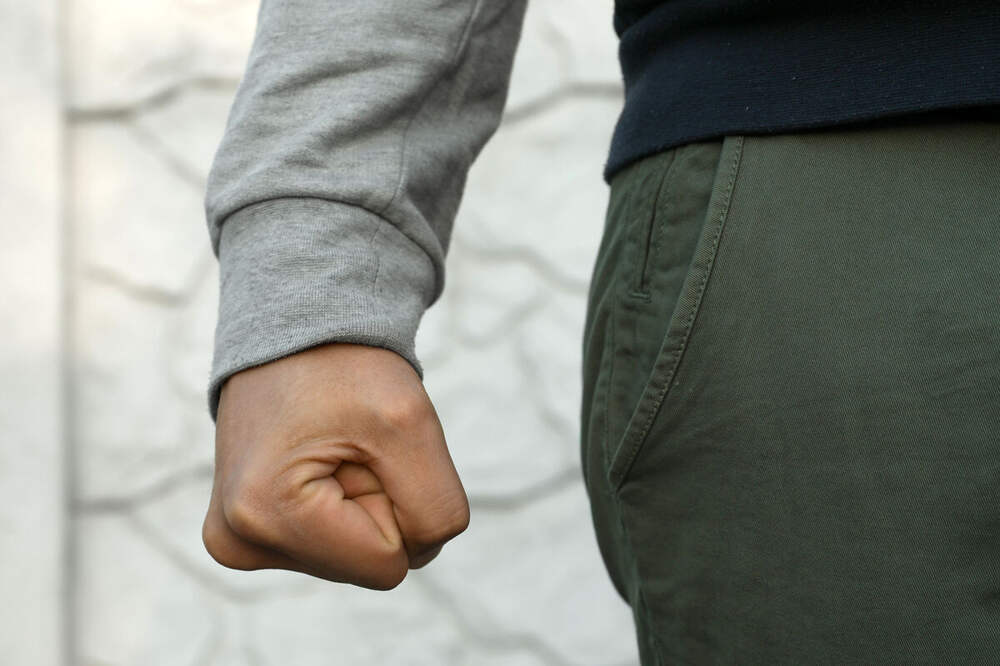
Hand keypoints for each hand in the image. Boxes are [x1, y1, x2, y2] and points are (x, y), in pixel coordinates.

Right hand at [202, 342, 468, 589]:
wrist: (294, 332)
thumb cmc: (349, 369)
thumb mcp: (412, 424)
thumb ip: (435, 509)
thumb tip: (416, 556)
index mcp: (266, 515)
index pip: (390, 562)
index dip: (399, 500)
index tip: (365, 446)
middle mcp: (238, 541)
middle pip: (370, 565)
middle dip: (378, 502)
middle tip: (348, 443)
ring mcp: (238, 542)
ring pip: (355, 558)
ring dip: (362, 501)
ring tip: (329, 446)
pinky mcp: (247, 536)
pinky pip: (335, 547)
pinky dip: (343, 506)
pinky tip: (315, 460)